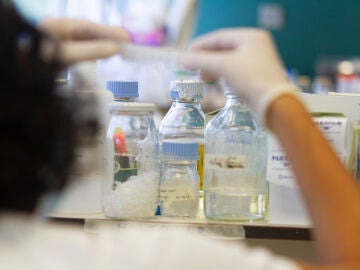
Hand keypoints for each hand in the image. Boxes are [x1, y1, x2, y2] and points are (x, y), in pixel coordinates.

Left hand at [38, 18, 129, 64]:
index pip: (94, 28)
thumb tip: (114, 49)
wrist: (17, 65)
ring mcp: (63, 42)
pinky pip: (83, 51)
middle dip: (112, 39)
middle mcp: (65, 31)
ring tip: (122, 53)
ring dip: (105, 47)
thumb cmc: (37, 56)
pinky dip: (96, 54)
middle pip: (93, 34)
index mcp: (65, 25)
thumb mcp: (65, 54)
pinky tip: (102, 58)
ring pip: (89, 42)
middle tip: (131, 47)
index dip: (113, 33)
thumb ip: (90, 51)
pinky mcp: (62, 53)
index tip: (130, 41)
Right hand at [179, 28, 298, 124]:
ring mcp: (256, 62)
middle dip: (205, 58)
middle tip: (190, 67)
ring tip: (200, 77)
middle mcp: (255, 47)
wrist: (274, 106)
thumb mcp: (224, 66)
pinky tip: (212, 82)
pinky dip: (220, 76)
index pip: (219, 37)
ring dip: (211, 68)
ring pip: (227, 62)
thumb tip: (181, 59)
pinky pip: (232, 72)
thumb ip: (201, 60)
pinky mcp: (255, 77)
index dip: (200, 45)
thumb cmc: (252, 80)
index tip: (185, 55)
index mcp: (251, 37)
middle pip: (223, 49)